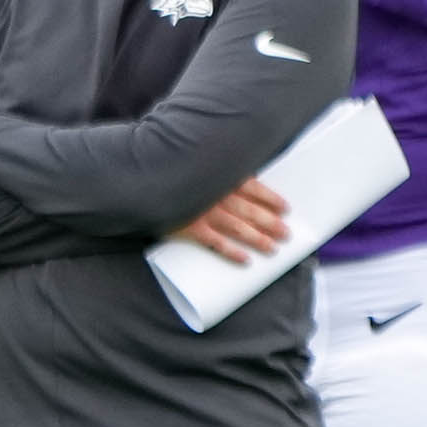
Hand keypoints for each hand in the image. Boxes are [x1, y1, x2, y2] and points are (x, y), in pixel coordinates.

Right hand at [171, 177, 286, 262]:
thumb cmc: (172, 173)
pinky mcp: (190, 228)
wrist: (140, 184)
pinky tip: (245, 260)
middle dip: (272, 223)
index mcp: (221, 177)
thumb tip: (247, 176)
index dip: (272, 199)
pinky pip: (216, 243)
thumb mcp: (198, 166)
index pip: (255, 188)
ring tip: (273, 248)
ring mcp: (204, 212)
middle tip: (286, 233)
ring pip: (239, 228)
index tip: (286, 208)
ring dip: (258, 239)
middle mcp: (217, 195)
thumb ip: (220, 172)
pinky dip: (232, 252)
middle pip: (252, 211)